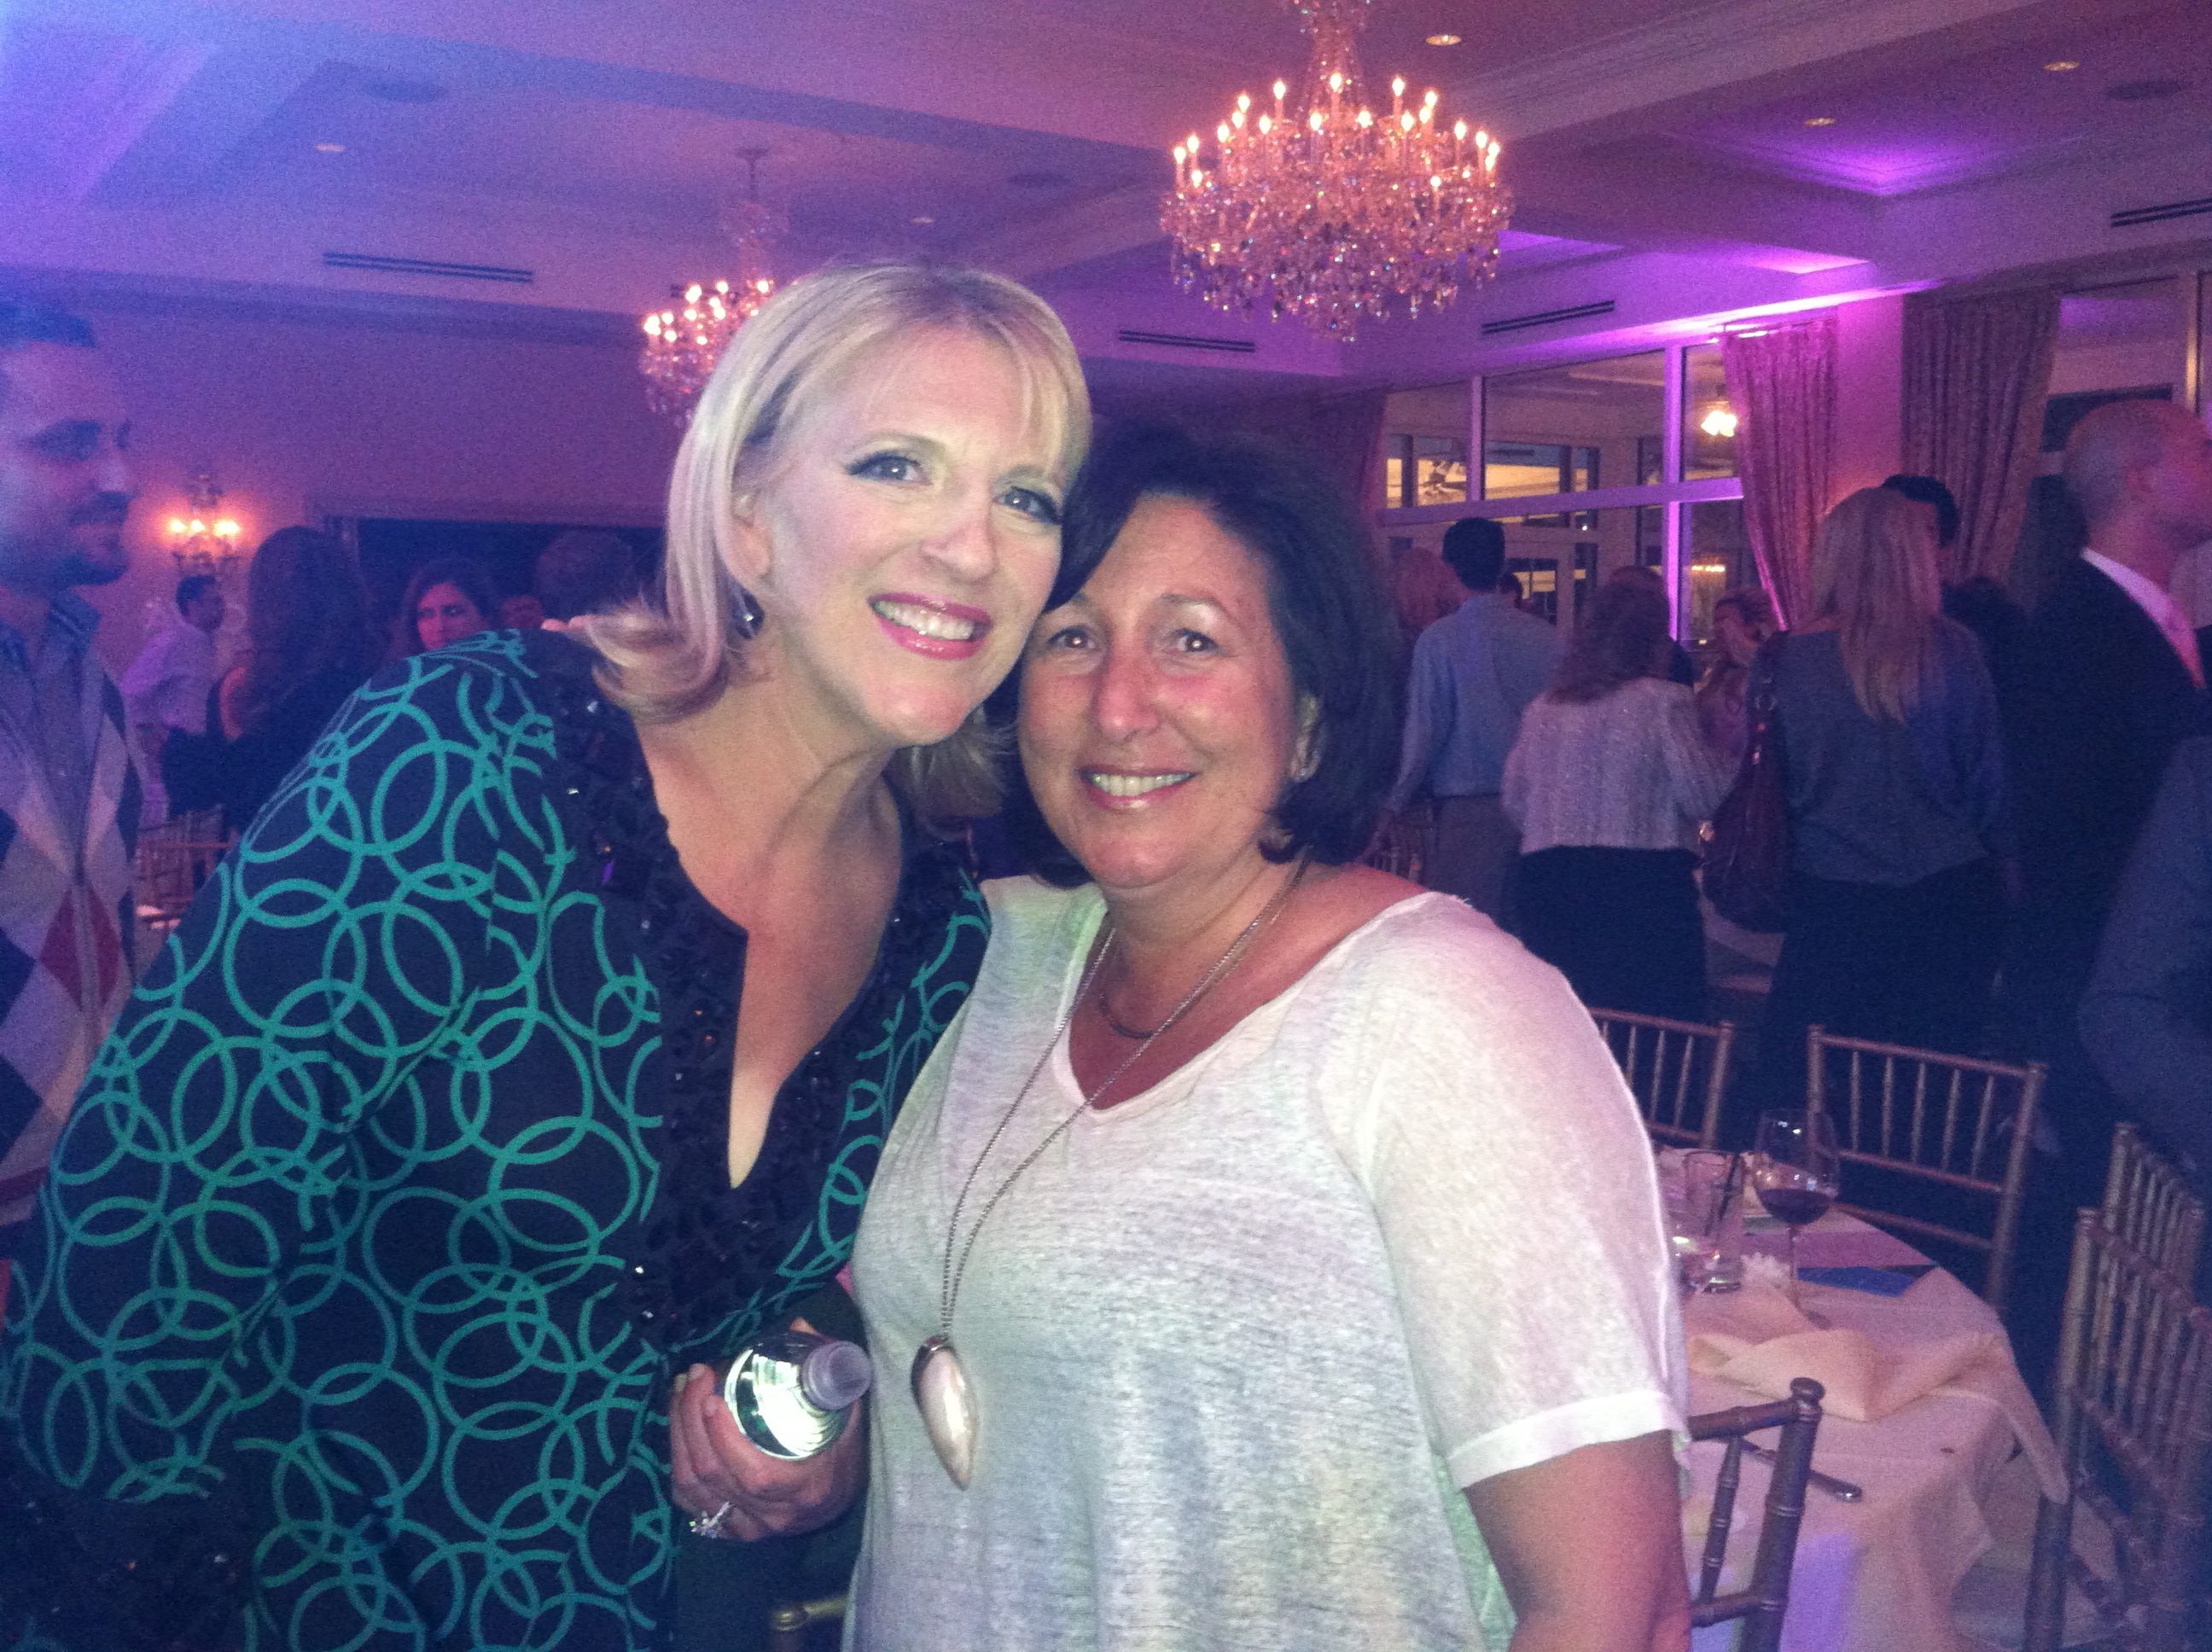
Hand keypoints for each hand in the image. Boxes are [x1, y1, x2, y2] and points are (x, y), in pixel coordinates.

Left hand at [668, 1329, 865, 1541]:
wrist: (838, 1501)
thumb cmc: (843, 1451)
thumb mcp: (847, 1409)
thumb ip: (828, 1368)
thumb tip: (798, 1327)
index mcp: (805, 1489)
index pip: (755, 1475)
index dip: (726, 1440)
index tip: (712, 1397)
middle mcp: (773, 1516)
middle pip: (714, 1474)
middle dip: (691, 1421)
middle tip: (692, 1377)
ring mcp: (748, 1526)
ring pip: (694, 1487)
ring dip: (678, 1436)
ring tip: (679, 1392)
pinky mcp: (729, 1530)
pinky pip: (689, 1500)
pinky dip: (677, 1462)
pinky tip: (678, 1429)